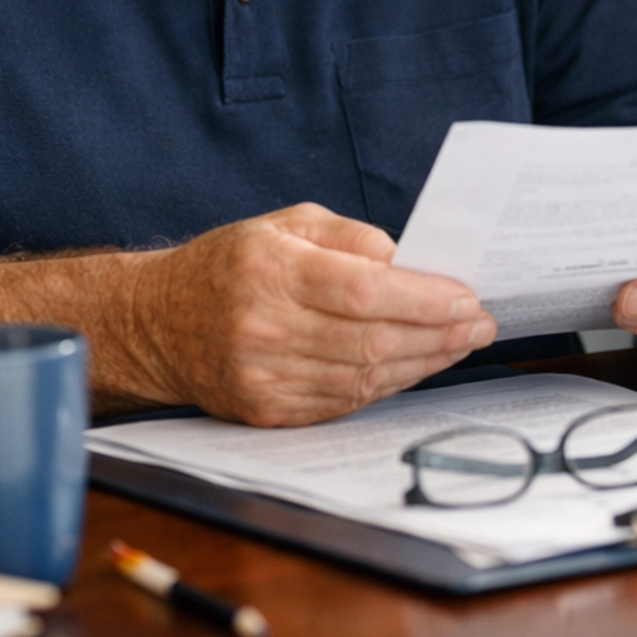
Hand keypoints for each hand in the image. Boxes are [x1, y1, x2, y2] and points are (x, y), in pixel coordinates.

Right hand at [134, 203, 495, 425]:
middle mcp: (265, 327)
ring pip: (363, 378)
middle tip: (480, 325)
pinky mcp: (265, 411)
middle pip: (372, 340)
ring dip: (422, 363)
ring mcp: (264, 377)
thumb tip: (409, 260)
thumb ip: (351, 237)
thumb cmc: (230, 264)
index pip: (365, 291)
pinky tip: (413, 366)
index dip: (425, 299)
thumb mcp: (285, 224)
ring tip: (460, 345)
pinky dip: (386, 385)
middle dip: (439, 335)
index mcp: (272, 271)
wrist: (156, 323)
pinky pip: (342, 403)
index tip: (468, 298)